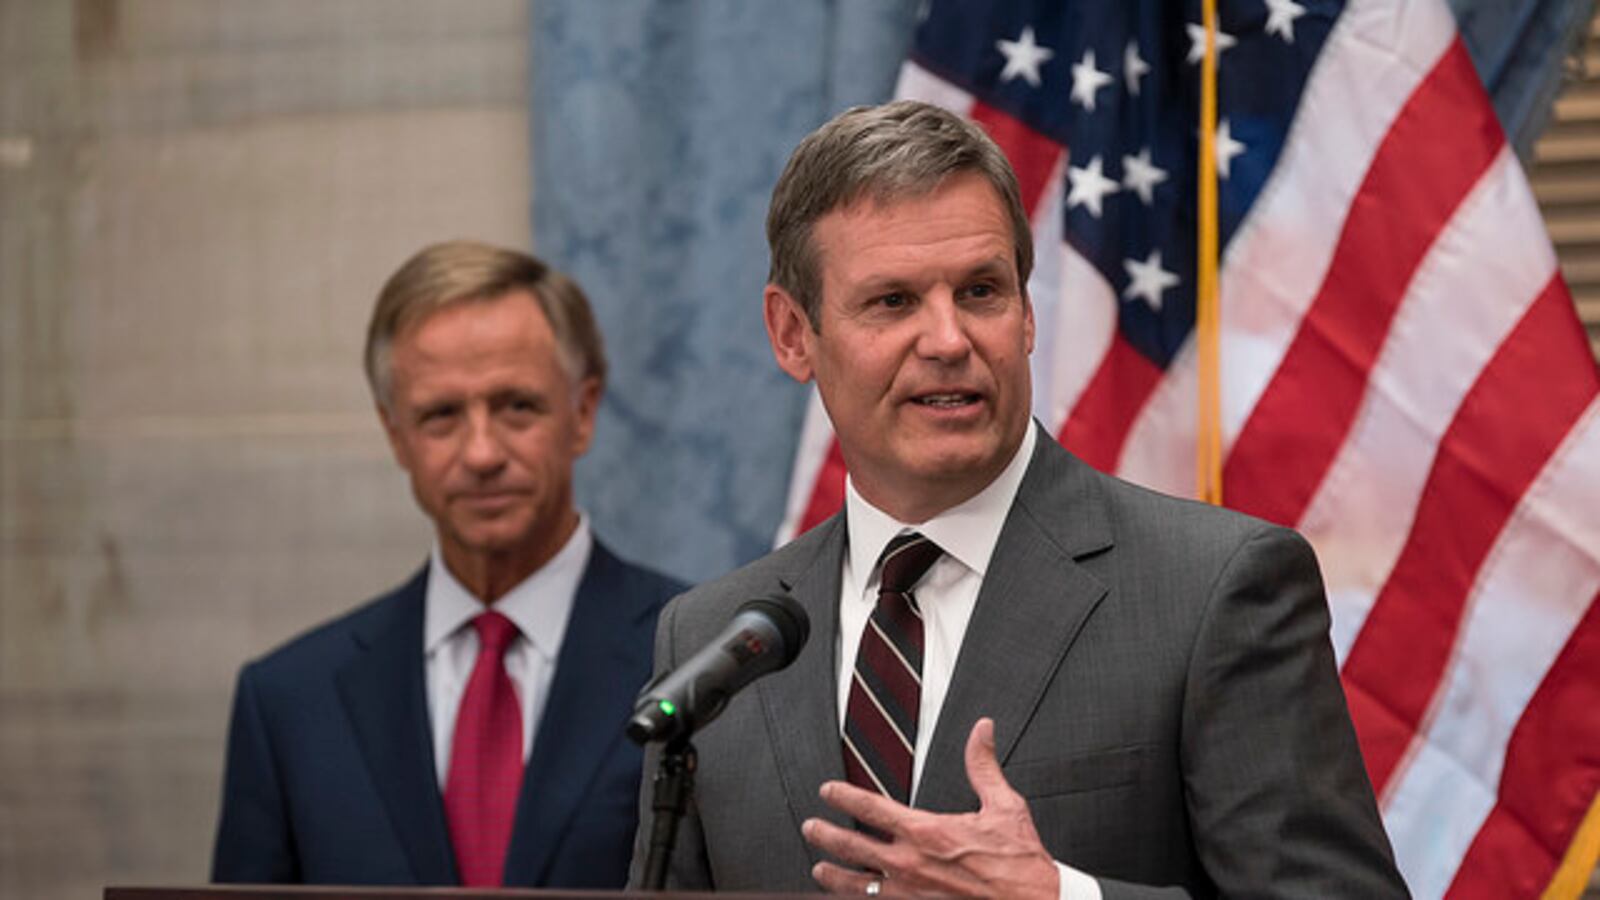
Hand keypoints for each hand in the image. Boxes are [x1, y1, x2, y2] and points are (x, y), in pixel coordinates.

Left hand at [802, 718, 1058, 898]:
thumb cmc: (1021, 862)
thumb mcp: (1005, 806)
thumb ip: (983, 766)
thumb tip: (982, 730)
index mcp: (927, 832)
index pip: (870, 809)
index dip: (842, 797)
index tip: (826, 791)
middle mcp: (911, 865)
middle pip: (851, 848)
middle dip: (825, 836)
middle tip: (811, 828)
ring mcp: (911, 896)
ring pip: (857, 887)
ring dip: (834, 877)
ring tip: (820, 870)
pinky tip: (851, 899)